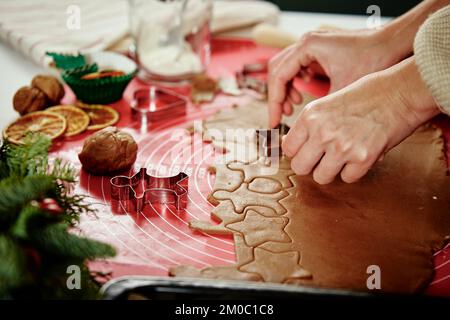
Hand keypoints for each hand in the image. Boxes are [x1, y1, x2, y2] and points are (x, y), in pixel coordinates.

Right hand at [268, 28, 403, 127]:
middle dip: (277, 96)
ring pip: (285, 68)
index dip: (275, 101)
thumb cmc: (373, 60)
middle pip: (276, 71)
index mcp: (308, 47)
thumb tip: (308, 131)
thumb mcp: (344, 89)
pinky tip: (302, 96)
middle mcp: (306, 42)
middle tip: (280, 117)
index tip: (275, 120)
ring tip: (292, 107)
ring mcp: (311, 45)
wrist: (393, 43)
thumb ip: (322, 107)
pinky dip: (296, 82)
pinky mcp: (318, 50)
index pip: (278, 76)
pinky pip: (297, 67)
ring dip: (286, 89)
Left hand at [282, 57, 439, 183]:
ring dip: (331, 171)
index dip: (297, 152)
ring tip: (342, 157)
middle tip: (322, 158)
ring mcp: (342, 147)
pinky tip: (360, 156)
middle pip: (300, 167)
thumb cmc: (365, 95)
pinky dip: (354, 171)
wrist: (399, 92)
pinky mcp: (362, 158)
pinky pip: (347, 178)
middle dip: (310, 165)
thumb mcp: (327, 103)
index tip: (306, 151)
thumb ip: (309, 125)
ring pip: (321, 177)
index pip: (288, 149)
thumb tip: (293, 146)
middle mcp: (322, 132)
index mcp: (310, 116)